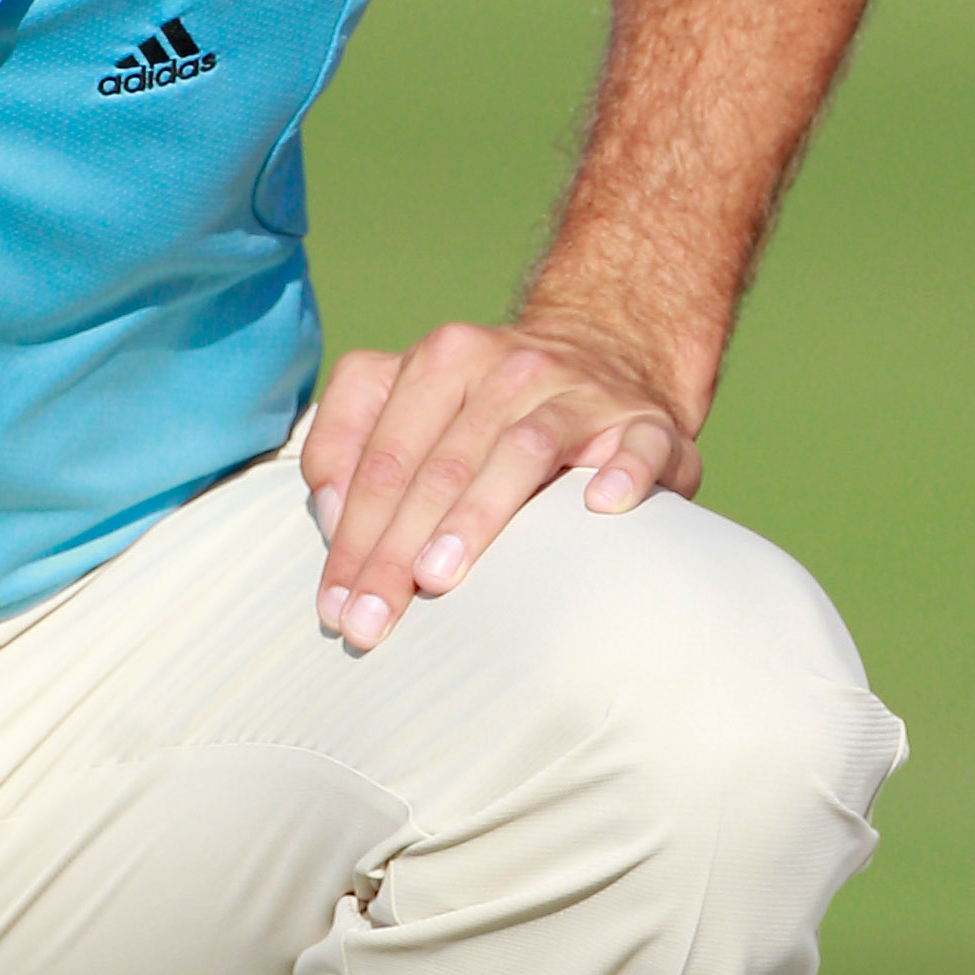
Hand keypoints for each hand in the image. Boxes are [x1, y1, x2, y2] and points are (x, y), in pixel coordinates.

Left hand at [300, 313, 703, 654]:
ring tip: (438, 578)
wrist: (610, 354)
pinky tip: (602, 507)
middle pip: (441, 463)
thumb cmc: (491, 408)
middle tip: (370, 620)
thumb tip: (330, 514)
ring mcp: (580, 392)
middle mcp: (510, 366)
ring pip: (522, 450)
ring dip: (477, 515)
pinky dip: (622, 473)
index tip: (333, 605)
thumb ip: (350, 443)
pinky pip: (637, 445)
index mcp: (444, 360)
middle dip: (397, 548)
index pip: (385, 455)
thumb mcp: (411, 402)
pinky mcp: (645, 423)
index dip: (352, 533)